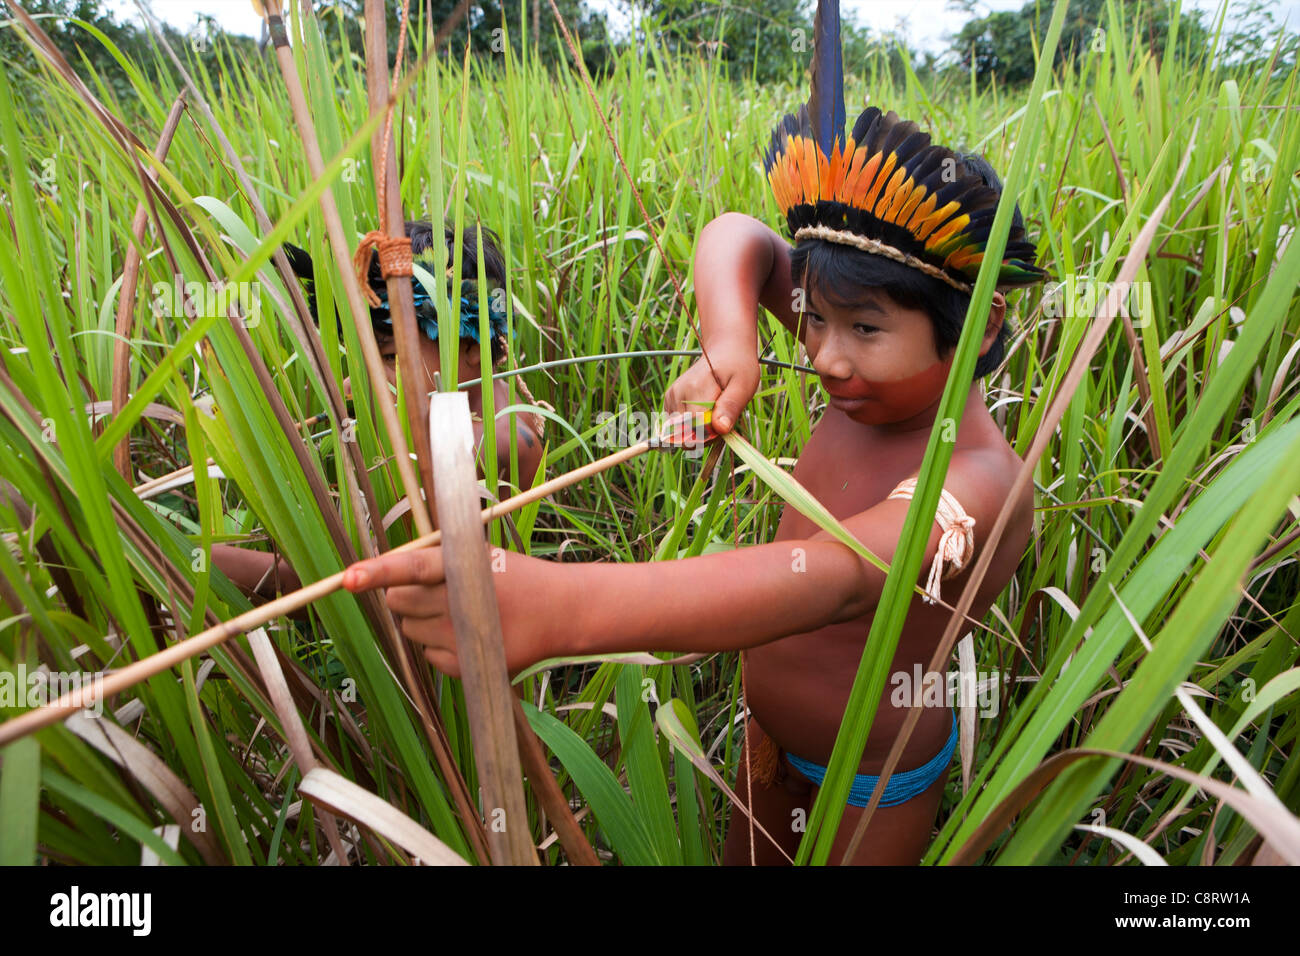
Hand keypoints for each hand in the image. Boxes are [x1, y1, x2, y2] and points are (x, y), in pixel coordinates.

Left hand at [341, 543, 554, 676]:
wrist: (559, 612)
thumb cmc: (514, 578)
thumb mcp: (481, 557)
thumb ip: (438, 562)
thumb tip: (389, 575)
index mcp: (464, 566)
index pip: (413, 567)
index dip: (377, 572)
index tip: (348, 578)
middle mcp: (461, 602)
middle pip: (398, 602)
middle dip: (406, 596)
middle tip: (437, 592)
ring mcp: (463, 638)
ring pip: (410, 630)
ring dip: (424, 622)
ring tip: (461, 614)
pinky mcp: (466, 665)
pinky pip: (429, 656)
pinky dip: (441, 647)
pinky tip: (470, 636)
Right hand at [662, 349, 757, 434]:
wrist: (725, 351)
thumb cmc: (738, 367)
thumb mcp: (743, 385)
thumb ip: (731, 407)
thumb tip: (721, 428)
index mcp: (696, 388)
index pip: (695, 428)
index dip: (711, 434)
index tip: (724, 425)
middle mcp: (678, 392)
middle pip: (687, 432)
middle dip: (705, 434)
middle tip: (722, 419)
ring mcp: (671, 396)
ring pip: (681, 431)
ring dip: (699, 431)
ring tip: (714, 412)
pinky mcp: (669, 399)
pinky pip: (677, 425)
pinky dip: (691, 425)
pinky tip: (704, 412)